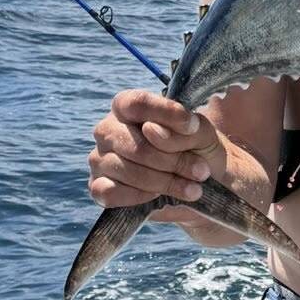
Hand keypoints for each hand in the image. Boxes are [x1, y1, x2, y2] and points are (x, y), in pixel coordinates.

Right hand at [87, 89, 227, 220]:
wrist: (198, 182)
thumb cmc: (196, 148)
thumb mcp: (200, 133)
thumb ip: (181, 128)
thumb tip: (152, 131)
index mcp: (126, 107)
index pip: (136, 103)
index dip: (164, 113)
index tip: (192, 126)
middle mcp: (107, 130)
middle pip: (136, 145)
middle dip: (173, 161)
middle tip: (201, 171)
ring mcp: (99, 159)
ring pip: (128, 171)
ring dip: (165, 182)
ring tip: (193, 189)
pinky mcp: (98, 187)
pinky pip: (110, 193)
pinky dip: (139, 196)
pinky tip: (159, 196)